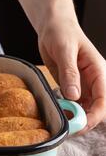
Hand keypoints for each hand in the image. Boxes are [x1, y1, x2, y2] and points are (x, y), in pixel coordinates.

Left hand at [38, 18, 105, 132]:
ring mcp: (83, 84)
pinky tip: (58, 112)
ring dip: (75, 117)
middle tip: (68, 129)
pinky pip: (73, 102)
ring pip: (85, 108)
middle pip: (96, 108)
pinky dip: (67, 110)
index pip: (103, 100)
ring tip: (62, 124)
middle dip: (85, 120)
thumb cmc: (62, 32)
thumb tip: (74, 96)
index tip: (81, 125)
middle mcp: (93, 80)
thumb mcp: (65, 51)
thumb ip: (69, 74)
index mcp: (98, 71)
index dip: (94, 116)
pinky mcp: (71, 85)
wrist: (53, 26)